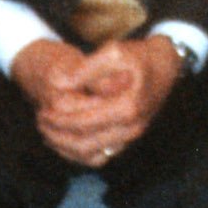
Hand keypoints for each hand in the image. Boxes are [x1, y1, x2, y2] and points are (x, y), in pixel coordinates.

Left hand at [19, 35, 181, 165]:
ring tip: (48, 131)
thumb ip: (85, 69)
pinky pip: (101, 155)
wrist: (166, 65)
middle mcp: (131, 128)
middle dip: (58, 135)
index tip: (42, 110)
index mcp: (127, 108)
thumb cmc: (139, 56)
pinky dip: (79, 152)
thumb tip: (58, 84)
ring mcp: (131, 137)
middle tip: (41, 121)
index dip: (59, 119)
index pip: (83, 123)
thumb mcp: (113, 52)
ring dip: (66, 147)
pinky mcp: (129, 139)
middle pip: (85, 144)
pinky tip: (64, 139)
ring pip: (92, 155)